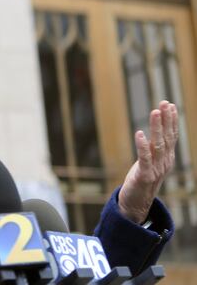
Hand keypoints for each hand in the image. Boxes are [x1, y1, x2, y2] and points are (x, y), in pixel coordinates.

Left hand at [118, 101, 177, 223]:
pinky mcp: (144, 176)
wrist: (136, 204)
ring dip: (156, 128)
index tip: (169, 105)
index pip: (171, 136)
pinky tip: (139, 133)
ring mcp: (156, 169)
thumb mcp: (150, 162)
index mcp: (167, 158)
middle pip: (167, 137)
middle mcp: (164, 162)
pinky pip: (144, 158)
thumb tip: (153, 132)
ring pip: (158, 145)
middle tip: (164, 103)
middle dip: (166, 119)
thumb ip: (153, 149)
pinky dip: (142, 145)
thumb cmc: (141, 180)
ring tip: (155, 112)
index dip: (171, 120)